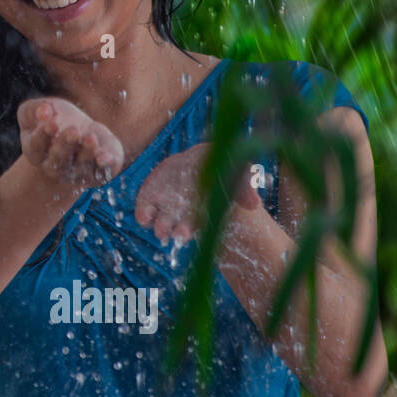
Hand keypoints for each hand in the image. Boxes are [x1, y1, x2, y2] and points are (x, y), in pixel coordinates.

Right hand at [18, 97, 124, 187]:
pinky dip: (104, 165)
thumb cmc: (54, 118)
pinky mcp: (98, 173)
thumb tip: (43, 111)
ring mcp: (76, 173)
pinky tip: (106, 157)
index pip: (36, 147)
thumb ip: (34, 109)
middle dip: (66, 145)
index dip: (42, 136)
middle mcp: (54, 167)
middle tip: (73, 131)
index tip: (52, 123)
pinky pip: (101, 172)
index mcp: (36, 152)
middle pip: (58, 160)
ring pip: (80, 167)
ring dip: (86, 154)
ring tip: (90, 139)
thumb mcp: (36, 110)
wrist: (80, 131)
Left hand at [134, 142, 260, 242]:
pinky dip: (143, 214)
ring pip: (160, 226)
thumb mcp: (238, 175)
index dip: (191, 230)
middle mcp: (183, 217)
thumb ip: (244, 188)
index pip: (196, 227)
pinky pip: (143, 212)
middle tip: (178, 233)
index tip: (187, 233)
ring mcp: (166, 209)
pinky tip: (145, 214)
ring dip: (160, 227)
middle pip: (178, 230)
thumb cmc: (221, 172)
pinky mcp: (149, 199)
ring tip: (162, 228)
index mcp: (202, 215)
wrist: (198, 162)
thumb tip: (253, 204)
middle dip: (178, 232)